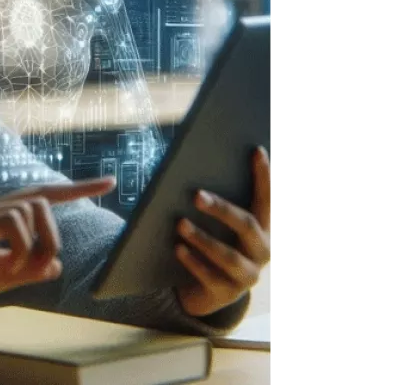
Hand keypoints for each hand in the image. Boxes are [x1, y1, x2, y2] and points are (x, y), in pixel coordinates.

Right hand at [0, 177, 115, 328]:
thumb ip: (26, 270)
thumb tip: (56, 264)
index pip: (41, 195)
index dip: (76, 188)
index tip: (109, 182)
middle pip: (41, 195)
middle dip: (58, 228)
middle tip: (46, 264)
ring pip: (31, 207)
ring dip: (41, 243)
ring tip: (21, 271)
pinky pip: (11, 223)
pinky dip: (21, 247)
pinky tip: (9, 268)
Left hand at [175, 146, 271, 317]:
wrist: (205, 291)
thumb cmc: (213, 247)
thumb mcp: (221, 227)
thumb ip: (219, 207)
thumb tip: (197, 178)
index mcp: (264, 230)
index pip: (268, 200)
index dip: (265, 177)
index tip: (257, 151)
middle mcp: (262, 252)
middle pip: (247, 226)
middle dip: (222, 209)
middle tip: (196, 195)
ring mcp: (247, 275)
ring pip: (228, 255)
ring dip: (203, 238)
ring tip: (180, 224)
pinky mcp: (226, 293)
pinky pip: (210, 277)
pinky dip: (193, 261)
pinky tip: (178, 248)